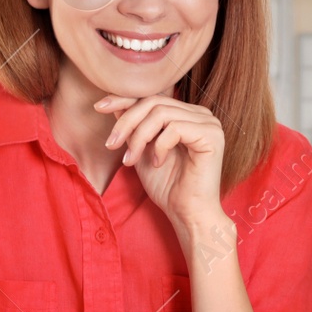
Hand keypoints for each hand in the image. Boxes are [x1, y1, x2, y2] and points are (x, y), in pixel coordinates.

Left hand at [97, 94, 223, 228]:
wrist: (187, 214)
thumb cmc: (168, 187)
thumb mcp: (142, 150)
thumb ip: (134, 127)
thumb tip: (113, 104)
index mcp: (187, 115)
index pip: (153, 96)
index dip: (124, 99)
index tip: (99, 107)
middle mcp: (201, 114)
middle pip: (154, 102)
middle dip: (127, 122)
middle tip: (111, 144)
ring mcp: (209, 123)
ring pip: (161, 113)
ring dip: (138, 137)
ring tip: (131, 159)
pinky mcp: (212, 136)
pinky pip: (174, 128)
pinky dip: (159, 146)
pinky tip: (158, 163)